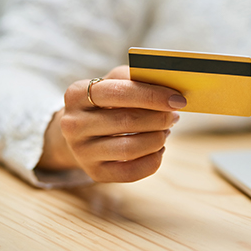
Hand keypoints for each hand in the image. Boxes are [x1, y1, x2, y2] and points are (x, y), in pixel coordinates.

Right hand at [37, 65, 186, 182]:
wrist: (82, 130)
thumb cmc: (107, 101)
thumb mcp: (115, 82)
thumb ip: (137, 78)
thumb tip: (170, 88)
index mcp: (77, 94)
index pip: (119, 92)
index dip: (152, 96)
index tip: (178, 100)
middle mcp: (73, 124)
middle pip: (127, 121)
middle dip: (159, 118)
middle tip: (174, 116)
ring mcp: (81, 151)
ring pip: (130, 148)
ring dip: (157, 139)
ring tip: (165, 131)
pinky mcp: (94, 172)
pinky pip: (130, 172)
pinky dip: (152, 161)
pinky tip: (158, 149)